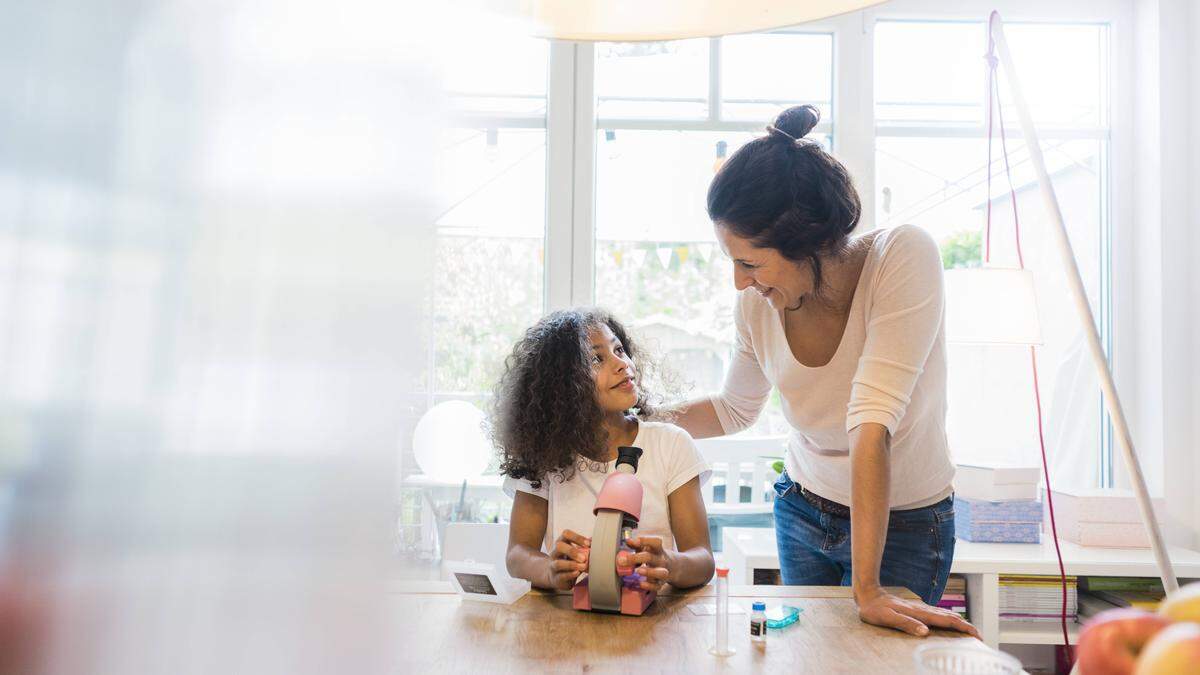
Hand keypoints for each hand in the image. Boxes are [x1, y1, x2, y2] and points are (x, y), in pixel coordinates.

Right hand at [547, 529, 589, 589]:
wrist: (557, 577)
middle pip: (559, 546)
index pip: (566, 534)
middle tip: (584, 558)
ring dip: (572, 564)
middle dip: (572, 551)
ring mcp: (553, 566)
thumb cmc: (570, 561)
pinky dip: (570, 574)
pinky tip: (577, 573)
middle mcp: (555, 553)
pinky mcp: (556, 578)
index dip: (577, 537)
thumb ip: (584, 547)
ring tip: (584, 566)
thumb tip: (596, 541)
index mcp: (561, 543)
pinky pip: (561, 575)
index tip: (588, 544)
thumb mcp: (576, 552)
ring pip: (558, 563)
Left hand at [619, 536, 670, 592]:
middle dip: (636, 558)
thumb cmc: (654, 556)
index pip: (655, 542)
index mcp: (658, 549)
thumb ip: (637, 545)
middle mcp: (661, 560)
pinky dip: (650, 586)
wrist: (672, 567)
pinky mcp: (661, 583)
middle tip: (622, 560)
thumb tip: (628, 540)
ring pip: (660, 573)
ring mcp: (663, 572)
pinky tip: (641, 584)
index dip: (645, 541)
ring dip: (649, 572)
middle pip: (651, 558)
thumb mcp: (647, 548)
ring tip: (638, 571)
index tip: (633, 541)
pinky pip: (657, 586)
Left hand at [855, 585, 979, 638]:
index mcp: (919, 613)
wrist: (868, 594)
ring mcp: (920, 608)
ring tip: (969, 631)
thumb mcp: (887, 618)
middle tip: (979, 637)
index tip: (977, 635)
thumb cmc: (875, 609)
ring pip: (944, 615)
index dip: (963, 627)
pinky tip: (949, 622)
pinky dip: (948, 619)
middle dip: (966, 626)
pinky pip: (937, 614)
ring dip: (959, 622)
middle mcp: (922, 610)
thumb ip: (906, 624)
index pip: (947, 620)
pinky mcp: (916, 609)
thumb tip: (925, 632)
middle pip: (950, 617)